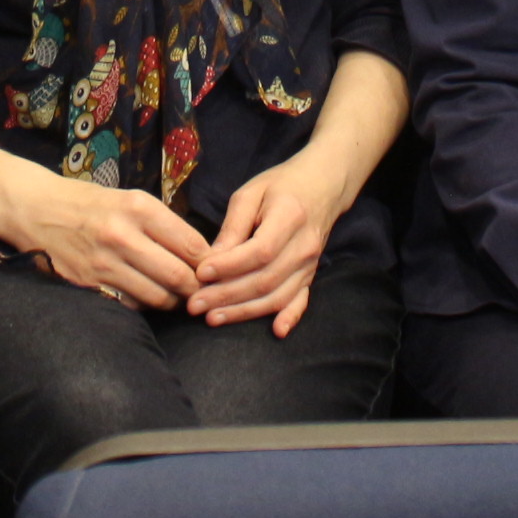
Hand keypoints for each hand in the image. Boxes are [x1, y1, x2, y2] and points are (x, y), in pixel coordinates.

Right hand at [0, 172, 210, 310]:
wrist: (37, 210)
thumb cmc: (90, 204)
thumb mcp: (129, 199)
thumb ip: (163, 225)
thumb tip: (199, 255)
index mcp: (138, 208)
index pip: (192, 245)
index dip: (209, 263)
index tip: (214, 269)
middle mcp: (122, 235)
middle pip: (179, 276)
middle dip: (196, 288)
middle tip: (202, 291)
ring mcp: (104, 263)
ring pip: (158, 296)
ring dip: (173, 301)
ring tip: (178, 297)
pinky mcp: (89, 284)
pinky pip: (131, 304)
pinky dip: (144, 304)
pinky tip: (146, 296)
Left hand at [191, 155, 340, 332]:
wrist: (323, 186)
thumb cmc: (281, 185)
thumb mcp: (251, 193)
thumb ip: (233, 226)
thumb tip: (211, 259)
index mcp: (289, 217)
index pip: (258, 251)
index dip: (229, 267)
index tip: (201, 274)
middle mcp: (304, 245)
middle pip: (265, 279)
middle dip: (227, 296)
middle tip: (195, 305)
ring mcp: (310, 263)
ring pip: (277, 296)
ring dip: (244, 312)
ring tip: (213, 319)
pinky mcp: (311, 274)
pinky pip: (301, 300)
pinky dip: (290, 317)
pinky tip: (276, 332)